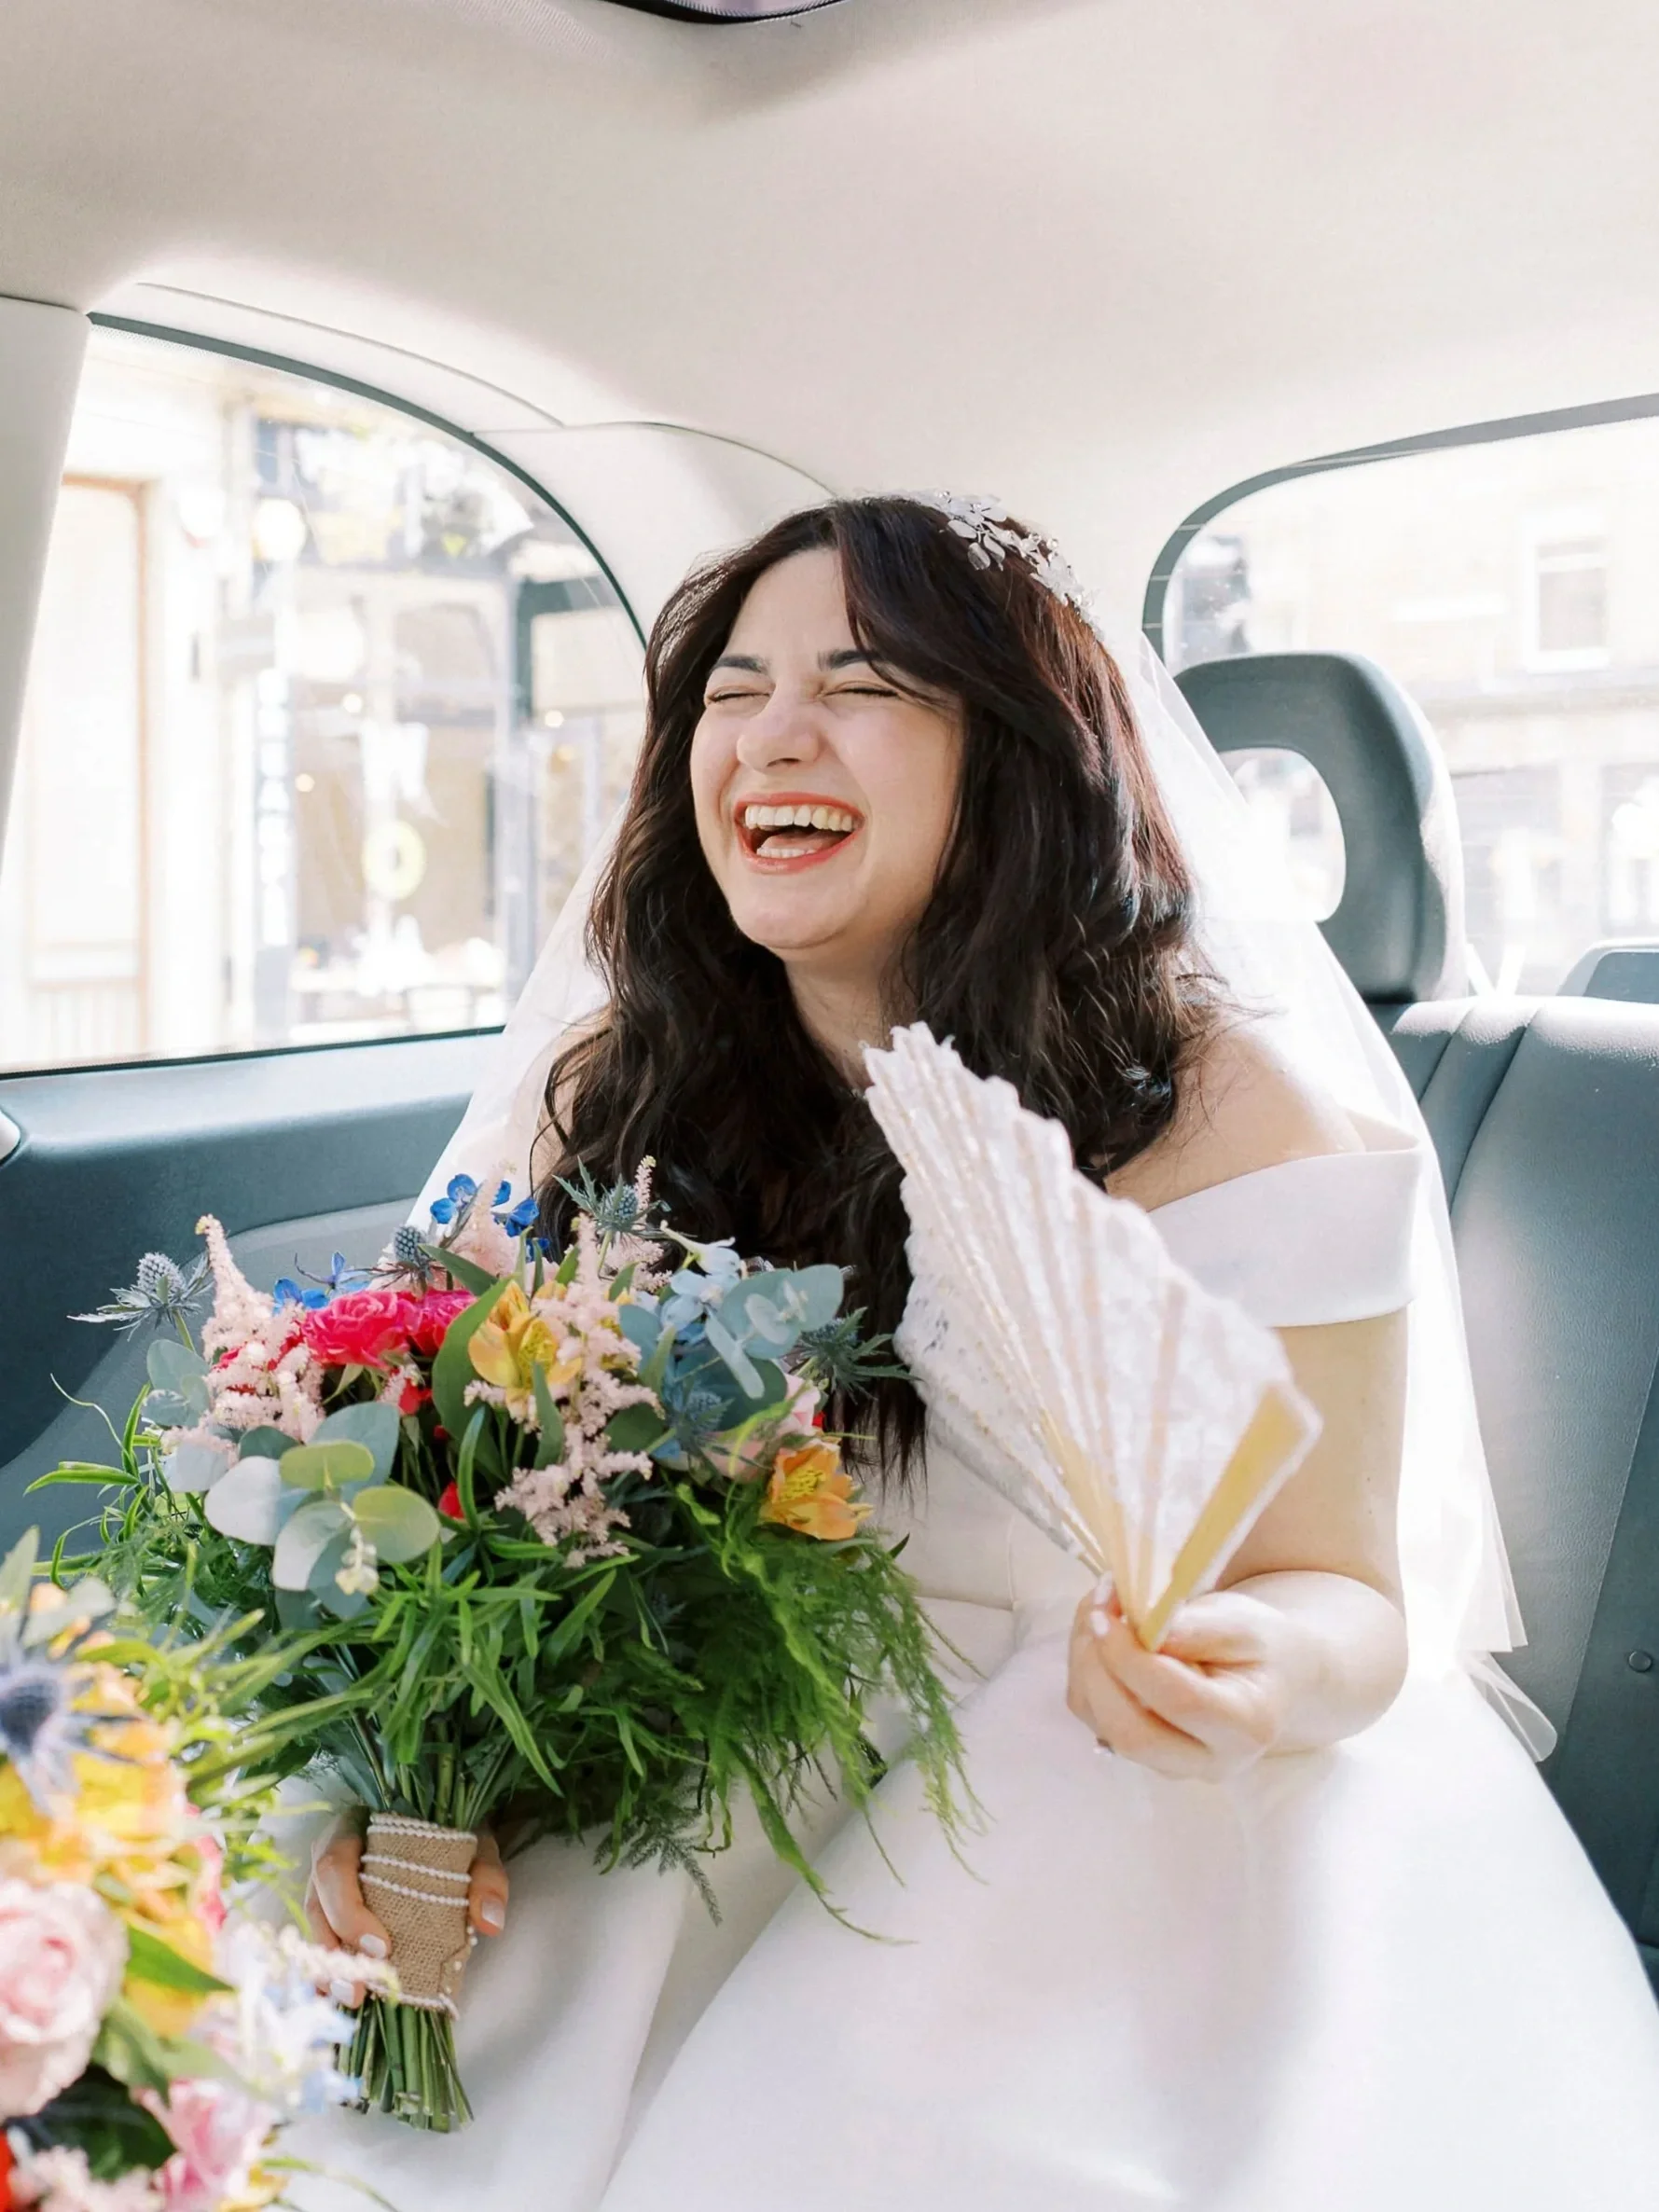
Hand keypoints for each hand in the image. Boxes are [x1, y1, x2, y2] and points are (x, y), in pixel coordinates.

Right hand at [306, 1814, 510, 2006]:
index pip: (334, 1865)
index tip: (383, 1946)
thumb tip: (489, 1922)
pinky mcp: (329, 1908)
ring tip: (352, 1999)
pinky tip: (327, 1996)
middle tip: (360, 1988)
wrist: (447, 1824)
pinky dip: (321, 1968)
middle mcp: (331, 1854)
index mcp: (356, 1827)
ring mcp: (325, 1883)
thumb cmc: (453, 1832)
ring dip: (328, 1966)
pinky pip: (315, 1938)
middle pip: (317, 1903)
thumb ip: (485, 1875)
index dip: (349, 1909)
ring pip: (314, 1926)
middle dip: (335, 1950)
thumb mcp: (474, 1843)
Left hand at [1066, 1583, 1302, 1779]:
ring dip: (1085, 1664)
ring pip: (1103, 1726)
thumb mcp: (1242, 1623)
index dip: (1133, 1658)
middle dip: (1099, 1669)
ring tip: (1098, 1611)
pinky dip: (1085, 1671)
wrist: (1263, 1676)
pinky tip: (1099, 1634)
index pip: (1180, 1702)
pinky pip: (1094, 1716)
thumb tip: (1148, 1630)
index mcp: (1245, 1726)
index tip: (1108, 1613)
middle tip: (1096, 1612)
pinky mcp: (1140, 1753)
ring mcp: (1170, 1765)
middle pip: (1132, 1734)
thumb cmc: (1257, 1646)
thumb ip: (1200, 1628)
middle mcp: (1207, 1761)